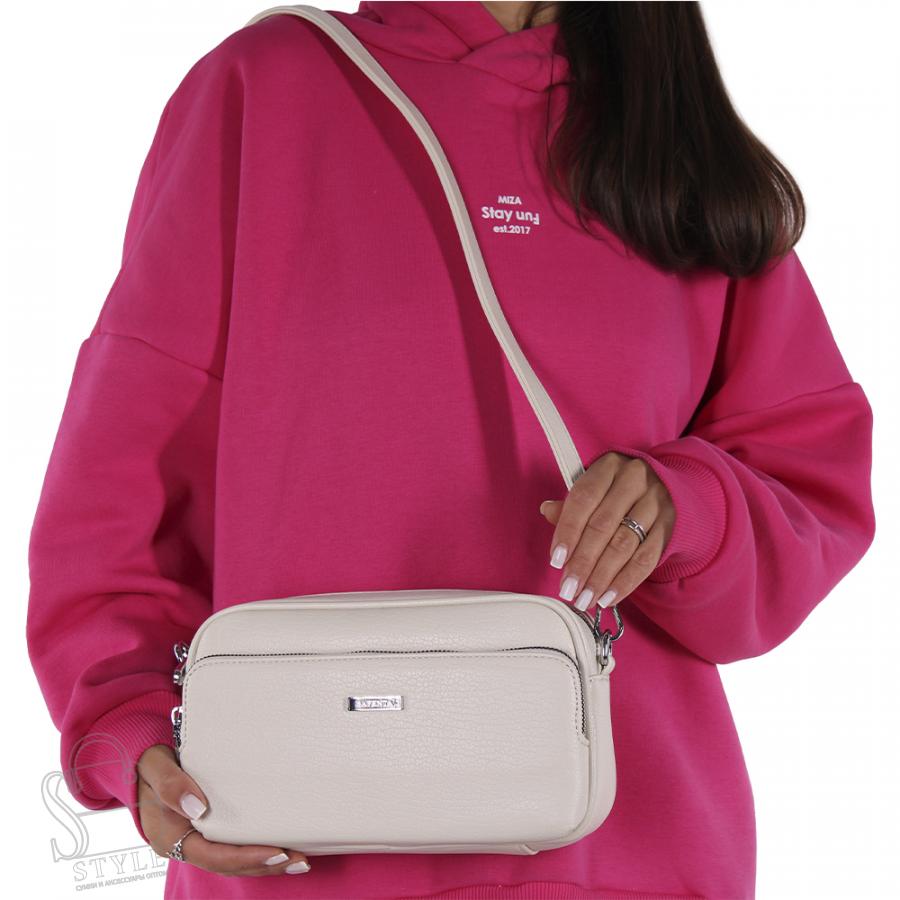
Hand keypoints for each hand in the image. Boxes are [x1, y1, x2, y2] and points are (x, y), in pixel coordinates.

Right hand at [136, 744, 311, 875]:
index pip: (213, 855)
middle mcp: (185, 845)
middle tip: (298, 862)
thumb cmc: (149, 762)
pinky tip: (281, 847)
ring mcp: (195, 840)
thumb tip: (198, 808)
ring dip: (266, 863)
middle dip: (264, 865)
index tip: (276, 852)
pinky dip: (257, 850)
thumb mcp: (155, 767)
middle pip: (229, 864)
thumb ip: (171, 785)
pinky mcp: (206, 831)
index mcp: (170, 837)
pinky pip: (234, 847)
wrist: (140, 761)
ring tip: (299, 862)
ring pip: (234, 860)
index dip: (246, 857)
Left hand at [539, 451, 674, 611]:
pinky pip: (646, 559)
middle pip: (602, 526)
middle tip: (568, 588)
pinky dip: (625, 582)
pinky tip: (608, 597)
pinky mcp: (670, 527)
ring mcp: (656, 503)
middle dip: (582, 562)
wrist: (671, 487)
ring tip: (584, 598)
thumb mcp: (598, 487)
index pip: (583, 499)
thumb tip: (547, 511)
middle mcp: (635, 480)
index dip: (567, 531)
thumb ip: (573, 504)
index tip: (556, 560)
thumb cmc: (621, 490)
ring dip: (601, 577)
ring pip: (623, 545)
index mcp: (609, 467)